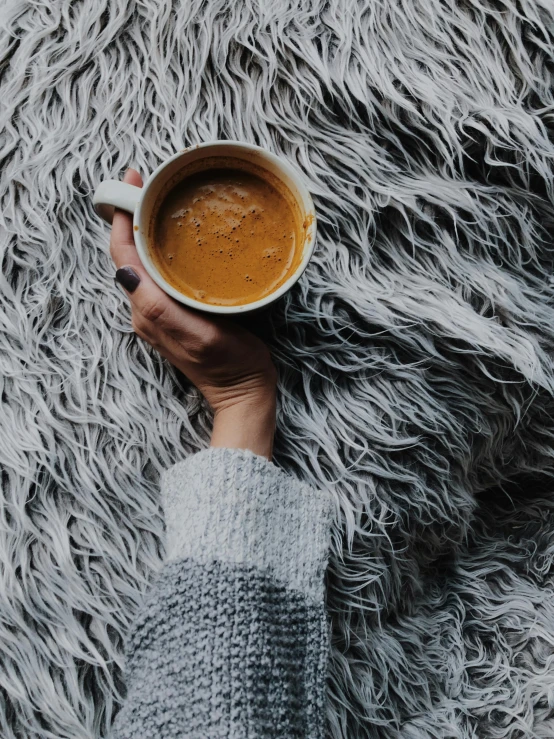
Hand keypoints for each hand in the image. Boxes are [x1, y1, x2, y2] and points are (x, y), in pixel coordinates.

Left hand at [109, 168, 276, 458]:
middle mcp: (146, 311)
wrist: (243, 392)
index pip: (122, 257)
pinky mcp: (175, 315)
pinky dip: (160, 251)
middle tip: (147, 186)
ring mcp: (159, 314)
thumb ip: (160, 308)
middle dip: (131, 218)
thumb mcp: (200, 334)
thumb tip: (125, 273)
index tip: (131, 183)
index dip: (120, 219)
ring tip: (160, 204)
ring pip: (142, 264)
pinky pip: (158, 276)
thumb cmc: (229, 364)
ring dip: (145, 232)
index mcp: (148, 311)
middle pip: (128, 256)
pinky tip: (177, 240)